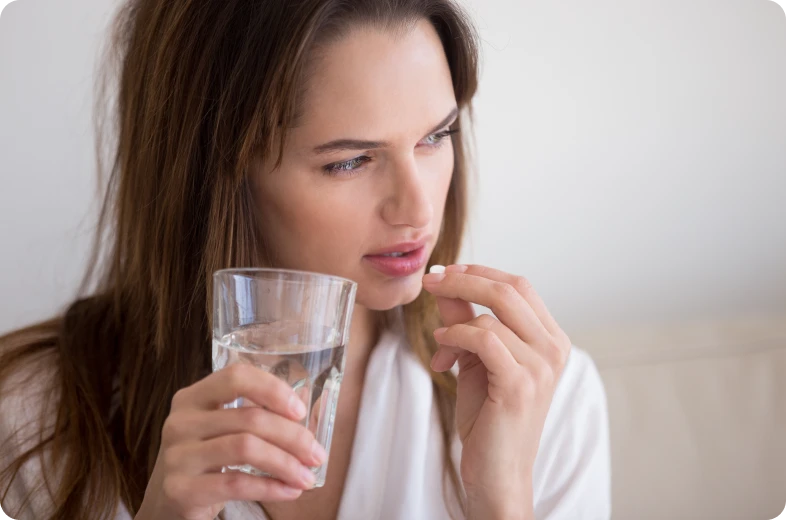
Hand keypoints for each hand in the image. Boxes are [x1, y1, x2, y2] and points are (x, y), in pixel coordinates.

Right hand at [136, 364, 325, 519]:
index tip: (300, 410)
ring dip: (286, 463)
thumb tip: (305, 412)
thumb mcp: (222, 428)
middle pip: (249, 418)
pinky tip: (288, 491)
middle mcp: (181, 421)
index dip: (273, 389)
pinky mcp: (180, 489)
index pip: (236, 376)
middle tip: (316, 454)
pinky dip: (270, 487)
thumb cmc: (207, 458)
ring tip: (306, 477)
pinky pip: (236, 483)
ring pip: (246, 448)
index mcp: (193, 397)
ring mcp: (178, 455)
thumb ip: (254, 414)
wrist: (168, 502)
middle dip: (293, 436)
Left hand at [422, 264, 570, 518]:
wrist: (497, 472)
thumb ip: (465, 321)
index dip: (480, 272)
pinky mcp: (520, 384)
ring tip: (438, 344)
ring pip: (490, 316)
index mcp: (550, 339)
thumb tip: (444, 284)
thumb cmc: (488, 419)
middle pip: (509, 289)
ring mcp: (541, 366)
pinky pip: (481, 338)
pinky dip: (454, 338)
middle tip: (430, 281)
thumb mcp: (475, 360)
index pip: (519, 286)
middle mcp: (554, 349)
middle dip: (463, 279)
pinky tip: (441, 354)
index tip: (445, 272)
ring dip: (452, 323)